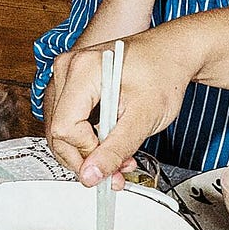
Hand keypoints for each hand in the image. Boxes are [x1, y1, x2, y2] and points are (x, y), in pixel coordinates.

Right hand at [45, 34, 191, 183]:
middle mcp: (67, 69)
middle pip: (58, 132)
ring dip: (88, 153)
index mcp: (83, 69)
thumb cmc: (163, 73)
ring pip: (61, 131)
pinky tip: (110, 144)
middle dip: (87, 159)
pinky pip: (68, 122)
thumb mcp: (144, 117)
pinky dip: (88, 140)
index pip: (65, 127)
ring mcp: (67, 76)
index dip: (87, 152)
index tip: (111, 164)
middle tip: (115, 171)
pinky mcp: (72, 86)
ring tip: (118, 158)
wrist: (170, 54)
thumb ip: (115, 148)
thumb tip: (91, 175)